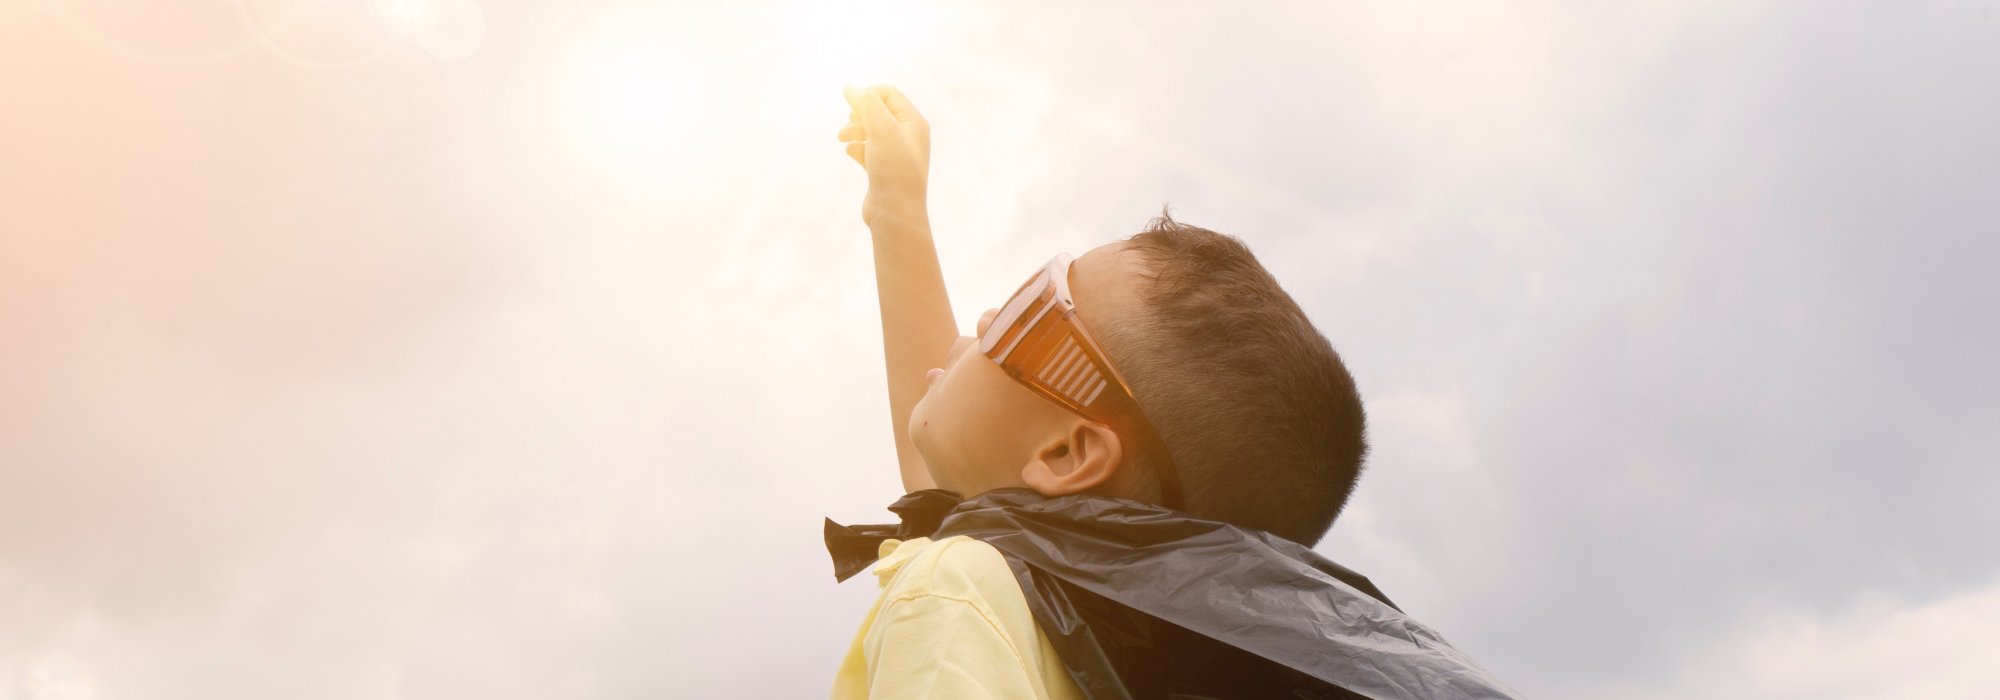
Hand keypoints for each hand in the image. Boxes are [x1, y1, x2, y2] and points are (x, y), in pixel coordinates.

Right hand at [839, 84, 930, 227]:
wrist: (896, 214)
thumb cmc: (893, 169)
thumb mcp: (881, 129)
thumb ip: (866, 103)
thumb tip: (850, 86)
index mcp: (914, 122)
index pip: (889, 93)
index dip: (868, 94)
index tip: (850, 104)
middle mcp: (908, 136)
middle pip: (878, 111)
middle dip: (858, 114)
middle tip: (848, 124)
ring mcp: (896, 154)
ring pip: (870, 130)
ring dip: (853, 130)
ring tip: (842, 139)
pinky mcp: (884, 170)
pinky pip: (866, 150)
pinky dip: (856, 148)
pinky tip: (851, 153)